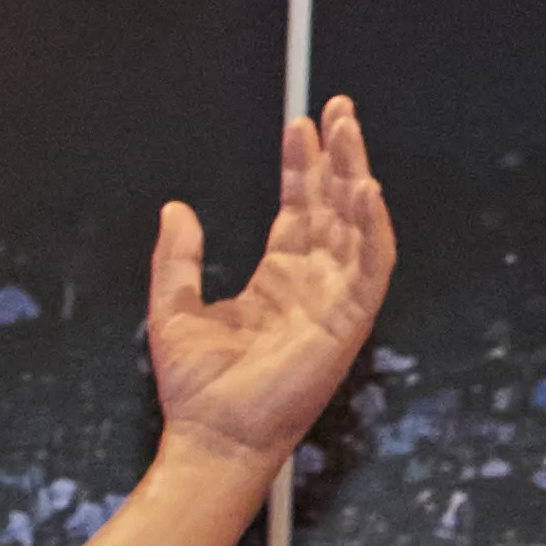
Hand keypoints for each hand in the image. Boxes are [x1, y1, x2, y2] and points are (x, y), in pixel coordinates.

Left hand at [147, 94, 394, 471]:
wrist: (211, 437)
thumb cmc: (196, 387)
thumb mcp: (173, 309)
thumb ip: (178, 258)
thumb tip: (176, 208)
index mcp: (278, 279)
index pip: (299, 208)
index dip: (301, 165)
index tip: (298, 124)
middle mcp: (312, 283)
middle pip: (333, 205)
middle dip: (338, 156)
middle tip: (337, 108)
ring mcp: (334, 300)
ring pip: (357, 224)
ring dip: (356, 176)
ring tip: (347, 132)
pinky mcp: (348, 322)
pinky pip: (370, 265)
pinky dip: (372, 228)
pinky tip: (364, 190)